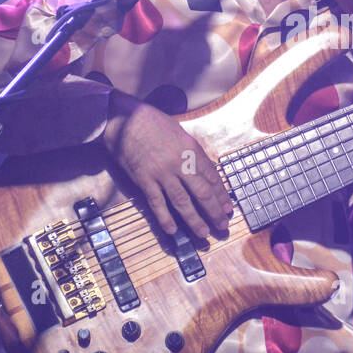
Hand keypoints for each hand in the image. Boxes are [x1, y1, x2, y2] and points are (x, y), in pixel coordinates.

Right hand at [101, 91, 232, 238]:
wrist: (124, 119)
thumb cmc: (153, 122)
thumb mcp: (180, 132)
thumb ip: (193, 152)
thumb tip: (205, 171)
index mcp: (191, 149)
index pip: (212, 177)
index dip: (221, 195)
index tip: (227, 208)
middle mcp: (180, 163)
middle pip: (202, 193)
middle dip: (214, 212)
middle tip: (222, 226)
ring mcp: (162, 173)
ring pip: (182, 202)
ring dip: (194, 220)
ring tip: (203, 233)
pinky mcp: (144, 180)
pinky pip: (157, 203)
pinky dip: (165, 218)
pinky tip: (172, 230)